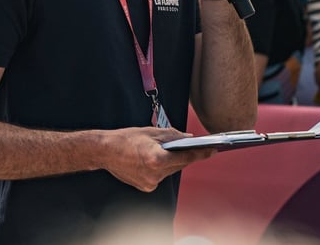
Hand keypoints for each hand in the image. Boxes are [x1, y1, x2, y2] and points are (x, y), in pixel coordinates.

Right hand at [101, 127, 215, 191]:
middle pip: (180, 164)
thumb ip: (173, 136)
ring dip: (174, 161)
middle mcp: (155, 174)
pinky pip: (161, 176)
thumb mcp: (152, 132)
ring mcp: (150, 182)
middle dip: (188, 156)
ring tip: (179, 152)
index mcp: (157, 158)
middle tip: (202, 148)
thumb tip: (189, 139)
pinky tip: (160, 159)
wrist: (105, 152)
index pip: (186, 156)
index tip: (214, 149)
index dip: (202, 153)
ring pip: (171, 171)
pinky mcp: (146, 187)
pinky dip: (163, 167)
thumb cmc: (127, 138)